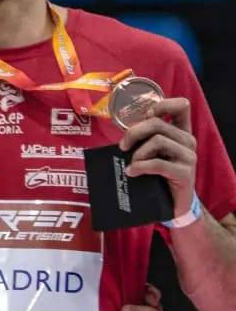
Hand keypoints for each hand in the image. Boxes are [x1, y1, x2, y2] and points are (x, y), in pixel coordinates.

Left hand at [122, 97, 196, 213]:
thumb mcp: (150, 153)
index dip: (161, 105)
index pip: (181, 106)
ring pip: (157, 141)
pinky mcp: (185, 173)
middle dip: (134, 132)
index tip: (145, 116)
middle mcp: (187, 141)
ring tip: (132, 165)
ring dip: (138, 153)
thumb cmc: (157, 176)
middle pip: (157, 123)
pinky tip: (132, 173)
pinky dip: (140, 167)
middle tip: (123, 147)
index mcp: (180, 132)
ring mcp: (189, 157)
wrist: (171, 205)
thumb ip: (143, 139)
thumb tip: (122, 133)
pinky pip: (158, 164)